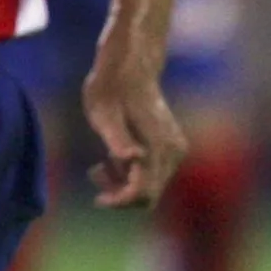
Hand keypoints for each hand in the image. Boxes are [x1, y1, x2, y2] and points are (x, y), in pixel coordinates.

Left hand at [81, 45, 187, 208]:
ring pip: (152, 187)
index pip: (143, 194)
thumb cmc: (111, 90)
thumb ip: (118, 140)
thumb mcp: (104, 115)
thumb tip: (133, 159)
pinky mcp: (173, 147)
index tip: (96, 198)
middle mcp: (172, 152)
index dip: (119, 202)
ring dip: (125, 183)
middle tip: (95, 170)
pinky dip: (133, 173)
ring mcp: (176, 150)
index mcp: (157, 148)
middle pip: (150, 196)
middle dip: (120, 193)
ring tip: (101, 163)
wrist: (131, 68)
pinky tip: (116, 155)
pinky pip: (154, 175)